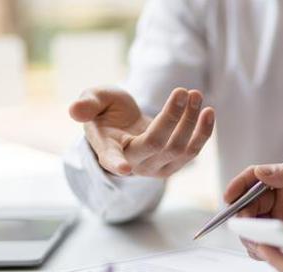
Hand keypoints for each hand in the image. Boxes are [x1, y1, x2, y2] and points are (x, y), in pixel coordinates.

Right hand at [69, 87, 214, 177]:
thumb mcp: (94, 101)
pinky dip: (203, 132)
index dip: (116, 163)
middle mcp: (133, 164)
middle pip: (157, 144)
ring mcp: (155, 167)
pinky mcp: (174, 164)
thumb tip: (74, 110)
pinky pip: (192, 152)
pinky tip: (208, 112)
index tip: (123, 169)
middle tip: (184, 91)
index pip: (111, 159)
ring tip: (195, 94)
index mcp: (108, 150)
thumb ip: (87, 104)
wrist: (124, 126)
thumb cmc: (106, 112)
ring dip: (192, 122)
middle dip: (173, 117)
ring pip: (179, 149)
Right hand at [224, 163, 282, 244]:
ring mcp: (282, 220)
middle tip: (246, 227)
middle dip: (242, 215)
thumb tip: (262, 171)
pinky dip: (259, 248)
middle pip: (248, 203)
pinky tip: (267, 252)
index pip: (254, 178)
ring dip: (249, 233)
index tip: (229, 198)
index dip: (238, 186)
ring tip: (259, 242)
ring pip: (252, 225)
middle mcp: (281, 199)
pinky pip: (264, 244)